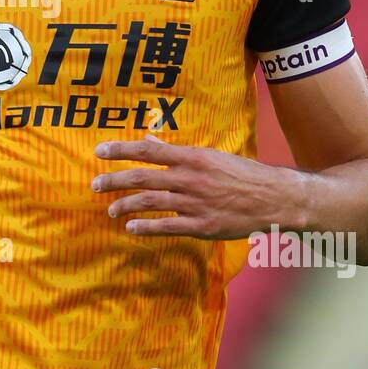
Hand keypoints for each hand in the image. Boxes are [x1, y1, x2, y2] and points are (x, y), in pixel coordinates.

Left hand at [93, 134, 302, 239]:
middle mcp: (189, 178)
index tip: (99, 151)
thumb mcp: (209, 156)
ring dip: (125, 206)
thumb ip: (175, 151)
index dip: (120, 150)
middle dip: (113, 181)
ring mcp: (194, 203)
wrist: (272, 198)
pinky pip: (166, 227)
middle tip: (94, 185)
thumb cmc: (240, 174)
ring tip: (111, 210)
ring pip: (149, 203)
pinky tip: (131, 228)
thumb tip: (148, 140)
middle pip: (141, 177)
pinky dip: (145, 227)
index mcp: (191, 157)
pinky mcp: (201, 225)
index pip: (147, 150)